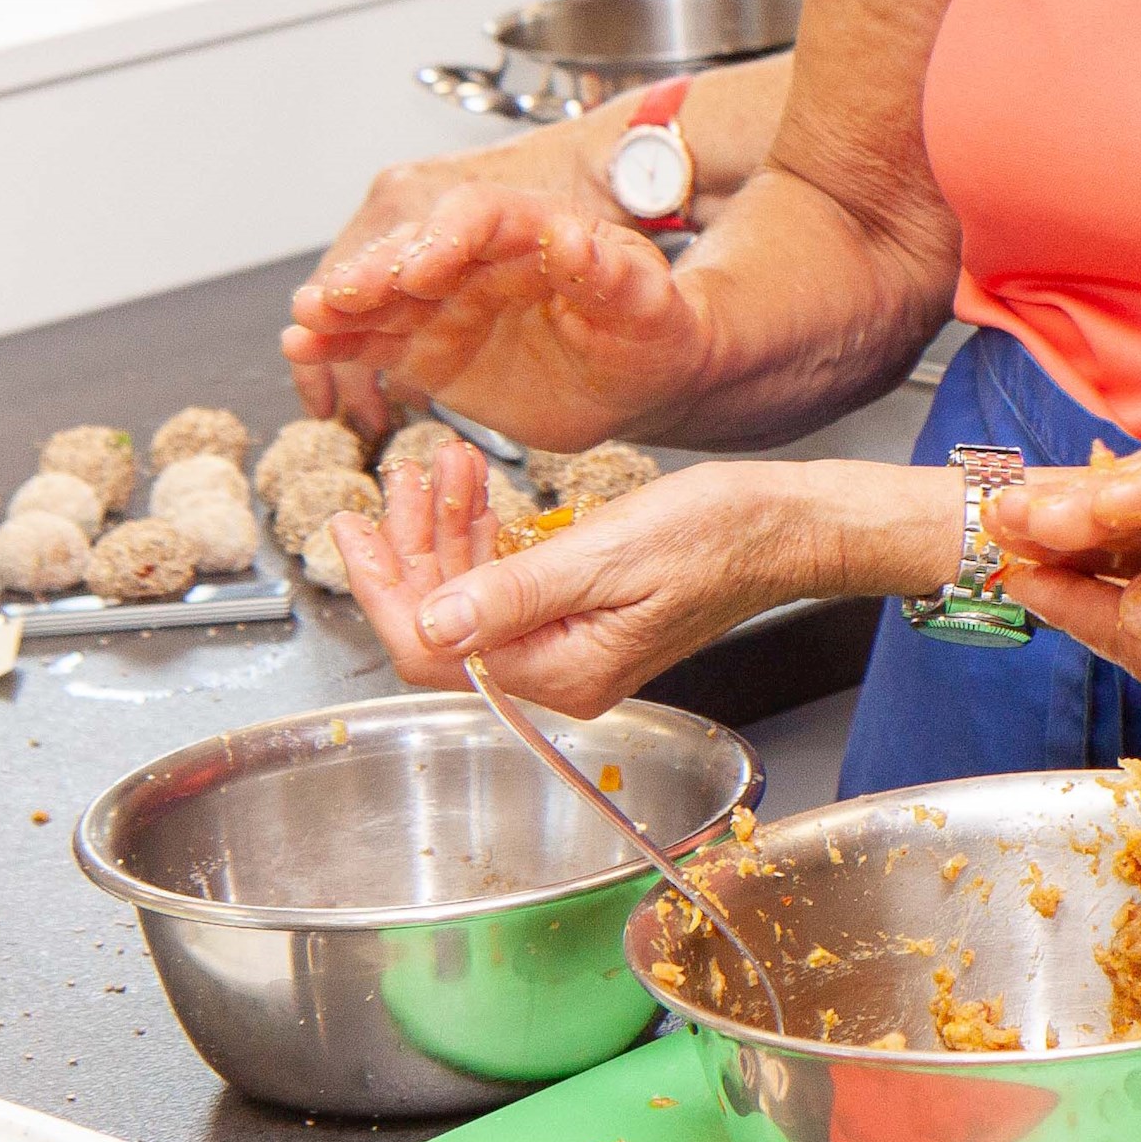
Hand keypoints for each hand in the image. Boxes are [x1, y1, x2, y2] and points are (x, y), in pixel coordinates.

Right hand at [286, 175, 714, 449]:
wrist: (643, 375)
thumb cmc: (653, 328)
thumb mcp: (648, 302)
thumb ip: (611, 273)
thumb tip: (571, 239)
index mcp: (533, 225)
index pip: (480, 213)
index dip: (446, 237)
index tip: (423, 270)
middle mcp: (478, 254)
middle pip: (413, 245)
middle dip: (374, 270)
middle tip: (340, 297)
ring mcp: (447, 297)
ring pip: (382, 290)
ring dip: (340, 303)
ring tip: (306, 321)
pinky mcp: (428, 342)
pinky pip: (374, 336)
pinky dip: (338, 341)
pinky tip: (306, 345)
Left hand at [335, 450, 910, 710]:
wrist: (788, 526)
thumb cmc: (721, 536)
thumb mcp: (607, 555)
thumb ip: (515, 594)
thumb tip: (432, 622)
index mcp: (560, 672)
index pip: (435, 651)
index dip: (384, 590)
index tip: (352, 531)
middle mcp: (560, 673)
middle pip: (445, 626)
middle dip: (411, 551)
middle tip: (392, 485)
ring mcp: (571, 646)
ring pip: (473, 600)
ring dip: (447, 534)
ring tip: (440, 468)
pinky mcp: (584, 615)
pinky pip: (509, 587)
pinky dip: (484, 537)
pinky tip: (479, 494)